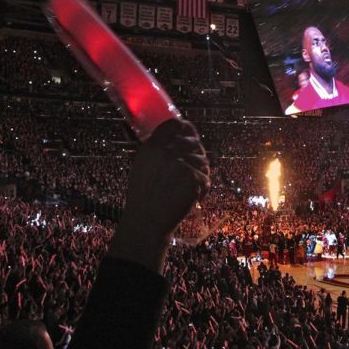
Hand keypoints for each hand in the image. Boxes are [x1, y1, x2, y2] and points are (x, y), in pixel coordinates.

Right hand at [109, 119, 209, 270]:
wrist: (147, 223)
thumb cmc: (144, 199)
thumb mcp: (142, 167)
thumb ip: (157, 150)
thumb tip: (178, 138)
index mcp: (151, 147)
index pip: (174, 124)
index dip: (186, 128)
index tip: (192, 134)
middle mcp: (166, 152)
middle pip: (193, 142)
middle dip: (197, 155)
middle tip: (192, 170)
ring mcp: (180, 164)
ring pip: (202, 161)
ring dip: (200, 174)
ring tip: (188, 189)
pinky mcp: (193, 178)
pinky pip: (206, 178)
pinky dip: (202, 190)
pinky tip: (191, 198)